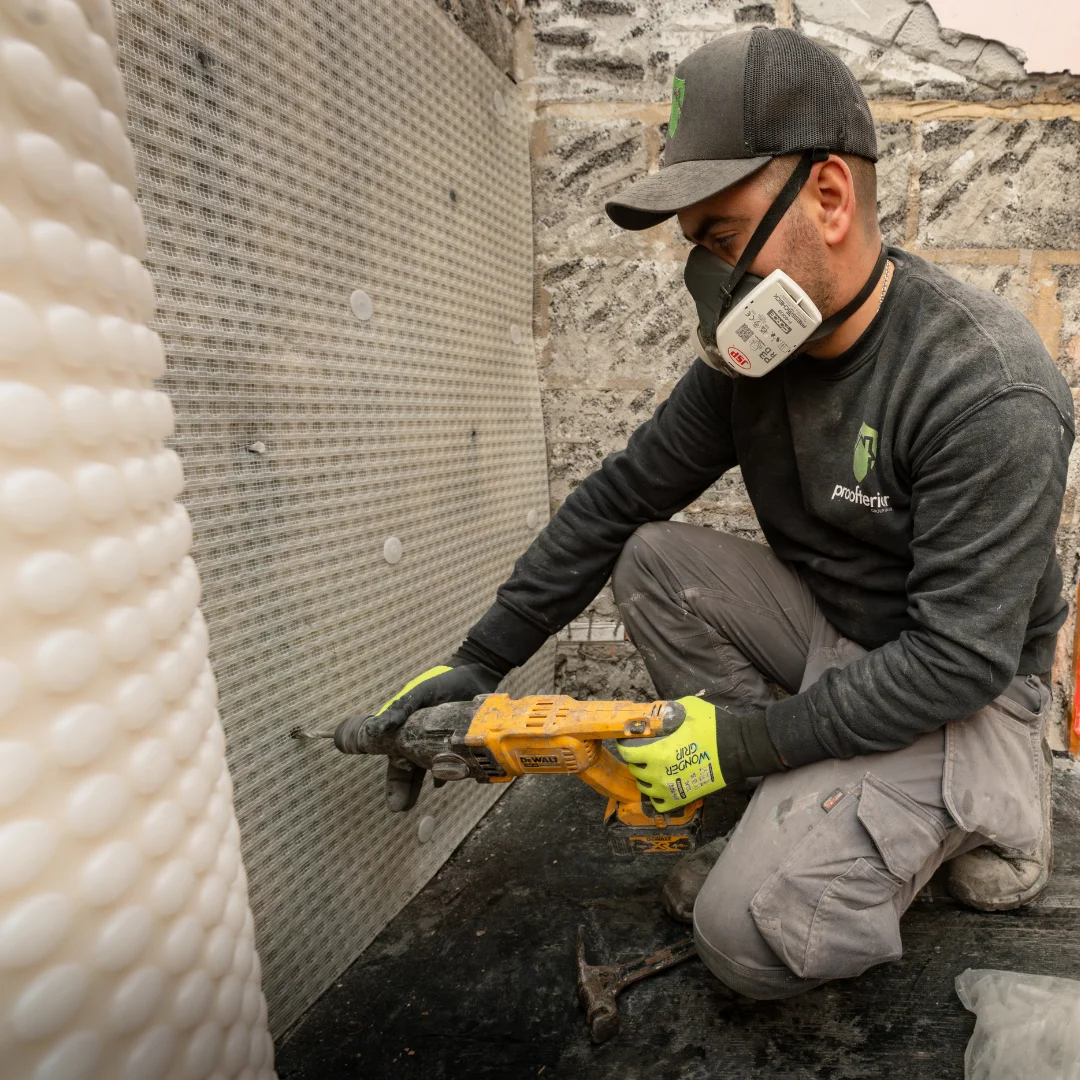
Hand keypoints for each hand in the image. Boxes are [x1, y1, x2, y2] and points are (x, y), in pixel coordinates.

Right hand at [333, 661, 503, 812]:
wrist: (476, 672)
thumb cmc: (441, 680)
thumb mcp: (418, 692)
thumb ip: (399, 708)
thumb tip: (376, 728)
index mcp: (406, 730)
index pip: (393, 758)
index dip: (393, 780)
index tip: (392, 802)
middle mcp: (421, 739)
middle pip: (410, 769)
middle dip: (405, 788)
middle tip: (400, 807)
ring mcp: (441, 742)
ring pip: (432, 767)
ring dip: (431, 779)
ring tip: (434, 789)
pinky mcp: (461, 742)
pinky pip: (456, 762)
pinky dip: (455, 770)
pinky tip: (458, 775)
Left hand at [618, 696, 782, 812]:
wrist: (738, 750)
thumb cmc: (714, 727)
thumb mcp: (688, 707)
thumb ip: (667, 709)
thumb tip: (654, 710)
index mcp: (658, 752)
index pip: (627, 752)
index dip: (624, 744)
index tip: (628, 738)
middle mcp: (659, 774)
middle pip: (635, 768)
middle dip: (636, 758)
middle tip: (644, 749)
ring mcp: (669, 789)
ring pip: (644, 786)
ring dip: (644, 775)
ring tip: (653, 765)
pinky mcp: (681, 799)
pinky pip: (658, 802)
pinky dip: (655, 795)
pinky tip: (660, 783)